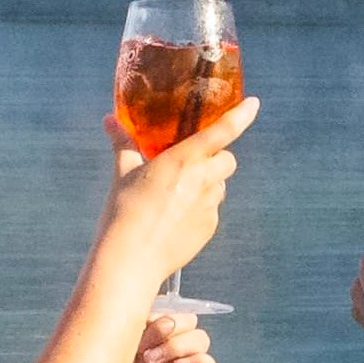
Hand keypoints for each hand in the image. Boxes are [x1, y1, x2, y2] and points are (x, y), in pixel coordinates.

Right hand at [95, 98, 254, 289]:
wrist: (132, 259)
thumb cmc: (124, 212)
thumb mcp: (123, 172)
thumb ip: (122, 143)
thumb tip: (109, 120)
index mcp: (183, 159)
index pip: (222, 131)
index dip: (241, 115)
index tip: (253, 104)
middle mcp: (203, 180)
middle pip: (228, 160)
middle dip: (217, 158)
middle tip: (193, 163)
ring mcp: (209, 206)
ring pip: (220, 187)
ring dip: (208, 184)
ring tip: (177, 195)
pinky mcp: (209, 228)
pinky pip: (212, 211)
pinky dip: (200, 209)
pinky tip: (175, 218)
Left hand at [103, 311, 219, 362]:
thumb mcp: (104, 347)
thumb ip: (124, 324)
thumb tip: (143, 304)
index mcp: (144, 335)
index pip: (170, 308)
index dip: (160, 310)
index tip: (137, 322)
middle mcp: (163, 351)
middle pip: (190, 321)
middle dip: (170, 325)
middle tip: (143, 347)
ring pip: (201, 340)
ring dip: (180, 344)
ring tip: (151, 360)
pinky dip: (201, 362)